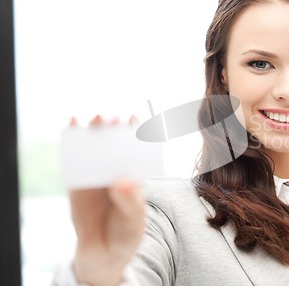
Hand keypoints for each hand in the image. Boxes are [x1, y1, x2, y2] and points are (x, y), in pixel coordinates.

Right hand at [69, 116, 144, 285]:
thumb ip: (130, 201)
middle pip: (115, 143)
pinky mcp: (77, 182)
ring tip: (94, 118)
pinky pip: (74, 161)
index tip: (135, 118)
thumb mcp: (134, 220)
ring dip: (93, 130)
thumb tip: (122, 181)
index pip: (137, 149)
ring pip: (94, 148)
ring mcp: (96, 174)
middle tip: (112, 117)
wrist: (103, 252)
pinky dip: (71, 144)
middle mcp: (116, 170)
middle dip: (113, 127)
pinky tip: (71, 128)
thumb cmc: (126, 231)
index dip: (137, 131)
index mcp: (135, 175)